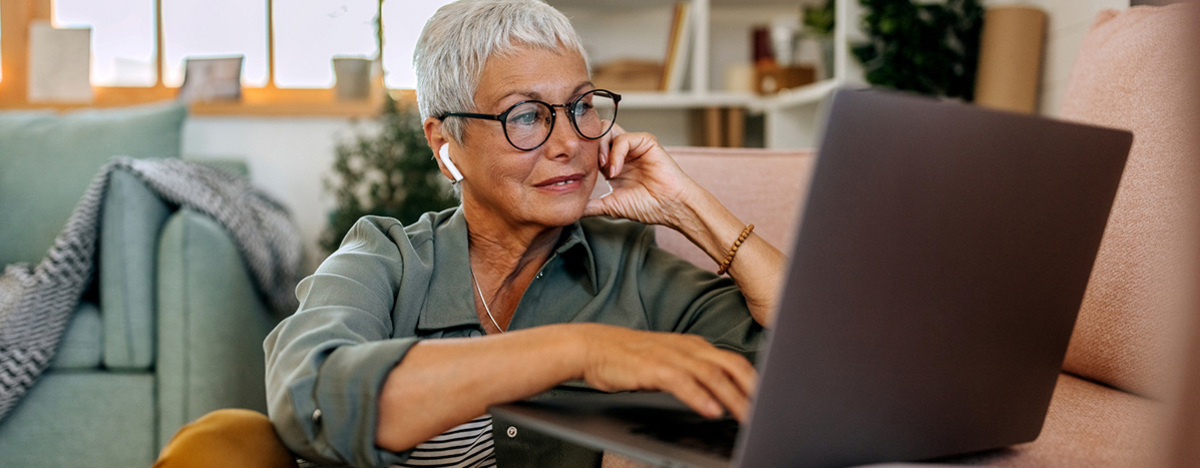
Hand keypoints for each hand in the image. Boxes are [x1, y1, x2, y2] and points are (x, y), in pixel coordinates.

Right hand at [573, 324, 757, 421]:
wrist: (593, 346)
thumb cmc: (630, 357)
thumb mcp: (669, 360)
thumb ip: (694, 372)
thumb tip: (719, 393)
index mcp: (694, 345)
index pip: (734, 362)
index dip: (754, 381)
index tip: (768, 400)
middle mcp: (688, 348)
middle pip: (731, 366)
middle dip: (753, 389)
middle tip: (767, 411)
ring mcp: (672, 356)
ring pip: (713, 376)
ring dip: (733, 398)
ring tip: (747, 417)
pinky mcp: (654, 368)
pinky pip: (683, 383)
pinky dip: (700, 397)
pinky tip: (711, 411)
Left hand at [585, 123, 698, 228]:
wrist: (670, 207)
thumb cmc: (648, 207)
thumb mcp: (611, 206)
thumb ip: (592, 206)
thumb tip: (573, 212)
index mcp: (612, 165)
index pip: (589, 149)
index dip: (581, 156)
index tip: (576, 172)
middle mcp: (621, 152)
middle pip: (595, 134)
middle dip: (588, 147)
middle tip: (589, 166)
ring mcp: (633, 146)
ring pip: (607, 130)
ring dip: (601, 147)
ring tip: (604, 167)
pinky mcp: (646, 141)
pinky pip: (624, 137)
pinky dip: (616, 152)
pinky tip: (616, 170)